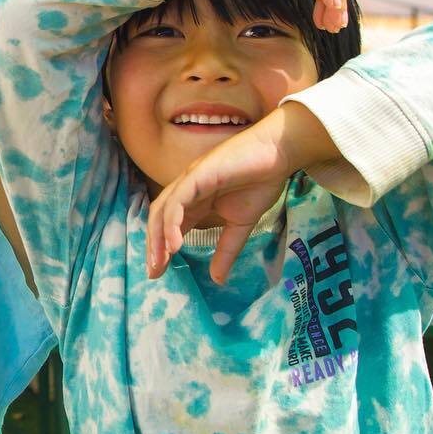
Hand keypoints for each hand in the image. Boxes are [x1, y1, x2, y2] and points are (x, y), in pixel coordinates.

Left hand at [147, 103, 336, 282]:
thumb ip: (227, 250)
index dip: (161, 249)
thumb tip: (219, 280)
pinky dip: (172, 221)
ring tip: (161, 261)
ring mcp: (189, 180)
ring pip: (162, 210)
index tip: (159, 273)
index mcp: (193, 202)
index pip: (168, 227)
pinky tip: (175, 243)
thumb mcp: (240, 225)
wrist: (278, 153)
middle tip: (154, 272)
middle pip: (157, 219)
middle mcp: (185, 191)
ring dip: (158, 237)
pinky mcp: (197, 174)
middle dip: (154, 246)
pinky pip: (178, 200)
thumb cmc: (260, 181)